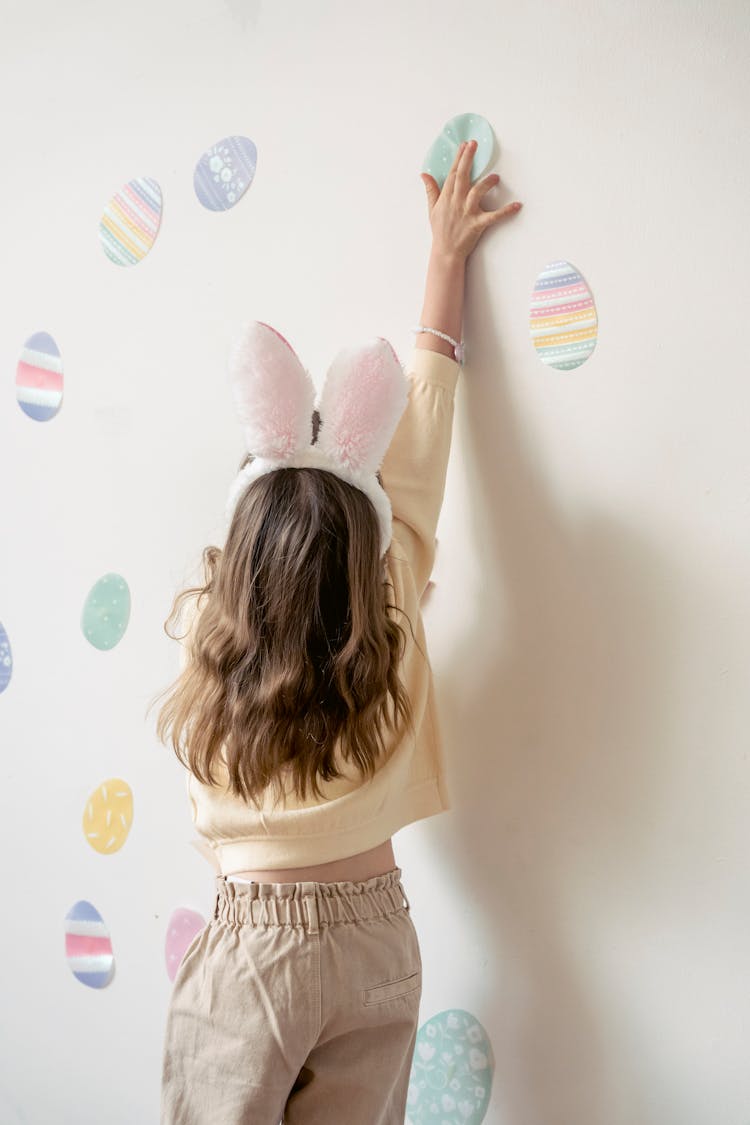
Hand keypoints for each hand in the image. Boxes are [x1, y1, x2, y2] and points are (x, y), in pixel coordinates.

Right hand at [420, 140, 521, 261]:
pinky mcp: (477, 224)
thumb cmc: (440, 231)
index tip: (464, 144)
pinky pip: (493, 217)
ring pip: (476, 193)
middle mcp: (456, 202)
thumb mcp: (432, 209)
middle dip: (468, 159)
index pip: (453, 173)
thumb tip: (423, 174)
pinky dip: (505, 212)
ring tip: (496, 177)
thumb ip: (431, 190)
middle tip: (474, 145)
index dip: (459, 158)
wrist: (446, 252)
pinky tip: (517, 206)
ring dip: (487, 183)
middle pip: (462, 177)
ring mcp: (467, 213)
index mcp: (446, 198)